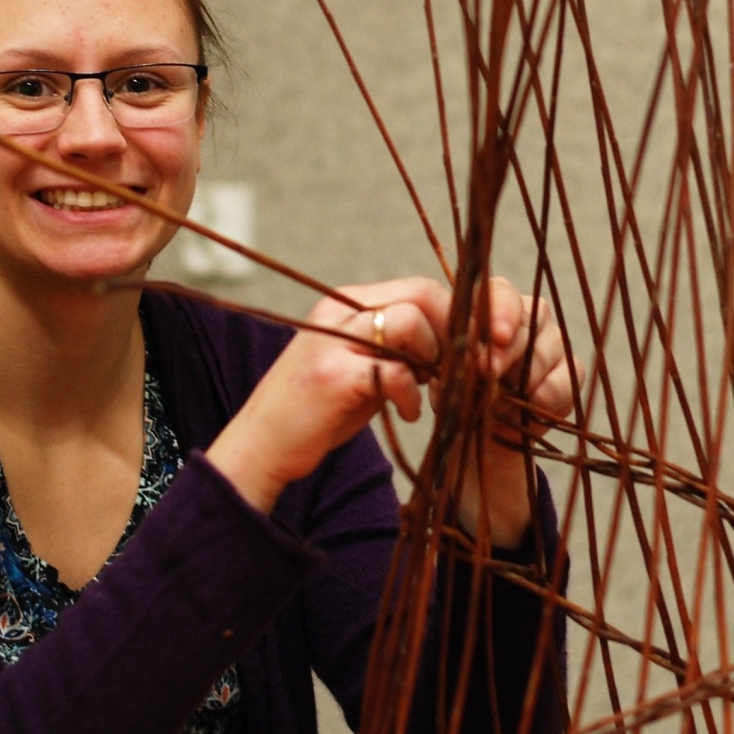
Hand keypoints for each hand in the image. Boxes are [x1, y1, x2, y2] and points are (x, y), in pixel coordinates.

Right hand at [206, 277, 449, 513]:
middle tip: (459, 371)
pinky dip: (411, 394)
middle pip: (422, 293)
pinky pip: (394, 370)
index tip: (472, 353)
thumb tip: (453, 342)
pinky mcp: (331, 375)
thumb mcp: (359, 366)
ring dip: (433, 359)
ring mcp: (332, 341)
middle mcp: (338, 311)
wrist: (261, 446)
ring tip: (427, 390)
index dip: (457, 317)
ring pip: (409, 321)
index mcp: (347, 304)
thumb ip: (395, 346)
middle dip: (455, 332)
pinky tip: (406, 414)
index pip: (420, 287)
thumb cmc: (317, 411)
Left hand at [452, 278, 573, 547]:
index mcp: (490, 309)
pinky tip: (537, 401)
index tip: (494, 335)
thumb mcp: (448, 375)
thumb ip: (457, 358)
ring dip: (528, 371)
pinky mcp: (569, 374)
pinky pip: (572, 373)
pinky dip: (554, 389)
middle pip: (528, 319)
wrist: (476, 438)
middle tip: (489, 372)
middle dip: (509, 348)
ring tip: (506, 396)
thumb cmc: (457, 395)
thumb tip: (469, 354)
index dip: (501, 310)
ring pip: (552, 343)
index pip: (501, 292)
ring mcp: (551, 344)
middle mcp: (525, 319)